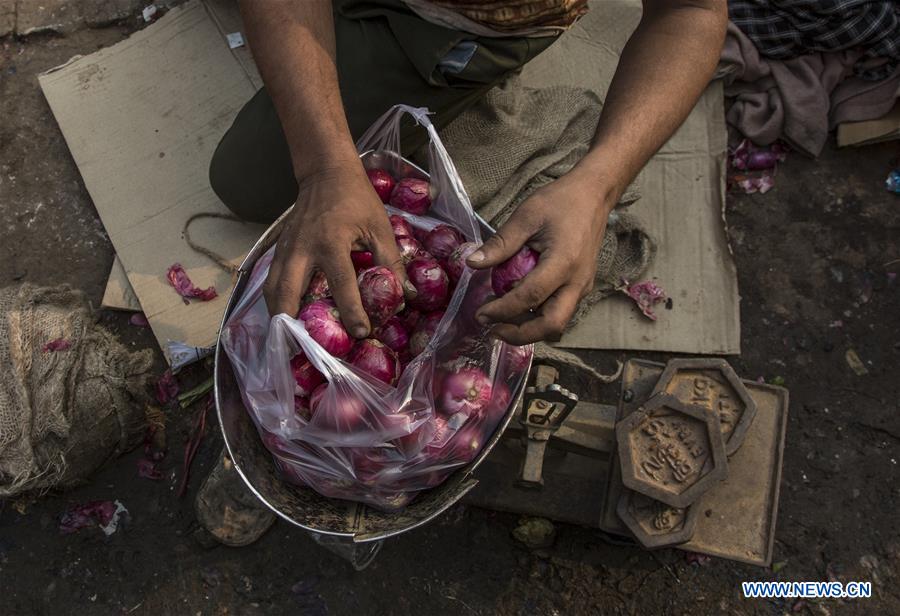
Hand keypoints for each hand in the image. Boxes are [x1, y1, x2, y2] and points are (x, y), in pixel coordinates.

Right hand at [264, 164, 414, 336]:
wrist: (325, 172)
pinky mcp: (279, 250)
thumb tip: (405, 295)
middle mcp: (302, 250)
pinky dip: (275, 303)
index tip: (361, 334)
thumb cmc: (356, 198)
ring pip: (272, 292)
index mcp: (331, 244)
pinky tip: (286, 319)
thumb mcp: (380, 226)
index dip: (352, 313)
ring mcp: (286, 250)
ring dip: (280, 319)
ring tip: (291, 342)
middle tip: (307, 350)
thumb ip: (392, 262)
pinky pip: (271, 282)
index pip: (341, 287)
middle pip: (287, 296)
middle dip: (294, 327)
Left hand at [466, 168, 614, 344]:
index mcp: (563, 262)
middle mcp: (577, 281)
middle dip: (520, 334)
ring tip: (502, 319)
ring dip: (530, 328)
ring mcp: (583, 286)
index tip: (480, 314)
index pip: (529, 298)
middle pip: (551, 325)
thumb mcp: (526, 216)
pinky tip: (519, 306)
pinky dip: (539, 316)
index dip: (502, 310)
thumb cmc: (560, 201)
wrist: (594, 195)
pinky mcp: (582, 286)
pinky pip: (561, 310)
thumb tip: (472, 263)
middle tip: (493, 329)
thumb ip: (500, 244)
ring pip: (558, 323)